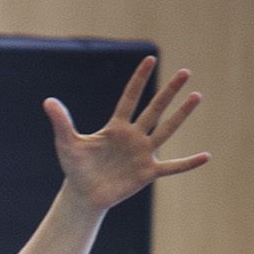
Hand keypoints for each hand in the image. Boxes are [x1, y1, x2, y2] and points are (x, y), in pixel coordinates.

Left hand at [45, 56, 207, 212]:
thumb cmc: (76, 167)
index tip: (149, 58)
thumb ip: (61, 122)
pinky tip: (206, 156)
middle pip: (154, 109)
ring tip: (197, 96)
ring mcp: (142, 153)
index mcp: (116, 126)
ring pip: (166, 130)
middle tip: (186, 72)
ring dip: (181, 115)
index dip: (139, 79)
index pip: (130, 97)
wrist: (83, 194)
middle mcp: (133, 136)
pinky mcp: (147, 173)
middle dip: (169, 91)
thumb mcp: (67, 144)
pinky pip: (172, 167)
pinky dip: (188, 163)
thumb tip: (48, 101)